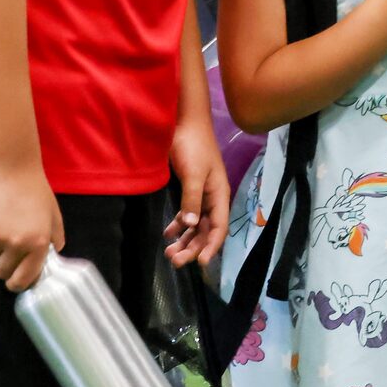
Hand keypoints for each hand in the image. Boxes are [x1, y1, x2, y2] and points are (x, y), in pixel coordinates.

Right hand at [0, 163, 62, 291]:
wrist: (11, 168)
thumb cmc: (36, 190)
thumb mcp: (53, 214)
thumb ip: (55, 238)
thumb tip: (54, 254)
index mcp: (38, 243)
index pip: (23, 280)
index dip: (18, 283)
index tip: (15, 280)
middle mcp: (15, 244)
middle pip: (1, 272)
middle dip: (4, 266)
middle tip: (8, 251)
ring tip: (1, 228)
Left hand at [166, 117, 230, 269]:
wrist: (184, 123)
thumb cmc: (193, 146)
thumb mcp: (193, 174)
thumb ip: (191, 199)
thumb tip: (190, 227)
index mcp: (219, 194)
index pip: (219, 227)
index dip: (211, 246)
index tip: (199, 263)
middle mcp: (212, 198)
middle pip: (206, 230)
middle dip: (193, 247)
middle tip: (175, 261)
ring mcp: (201, 194)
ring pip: (195, 225)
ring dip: (185, 240)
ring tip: (169, 253)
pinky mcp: (189, 189)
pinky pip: (186, 214)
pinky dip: (178, 226)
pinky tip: (168, 234)